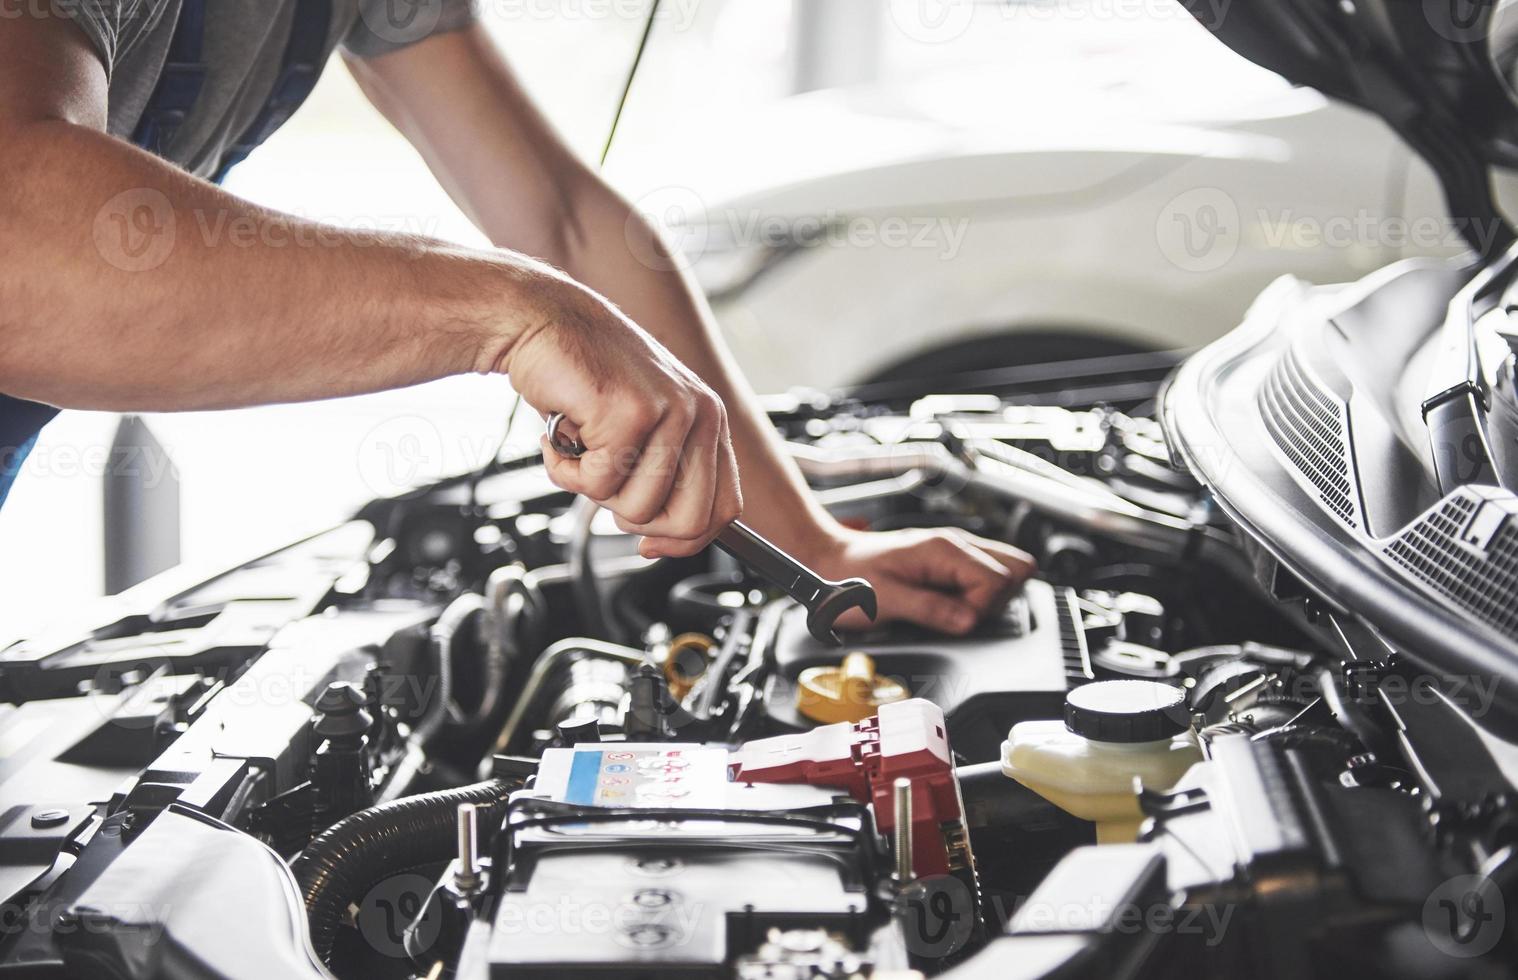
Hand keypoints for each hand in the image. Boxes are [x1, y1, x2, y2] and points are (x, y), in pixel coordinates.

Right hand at [504, 280, 741, 557]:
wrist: (540, 321)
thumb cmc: (584, 376)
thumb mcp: (641, 426)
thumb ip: (663, 473)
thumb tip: (662, 540)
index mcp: (709, 419)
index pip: (724, 508)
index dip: (685, 539)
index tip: (649, 543)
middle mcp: (700, 414)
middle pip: (689, 521)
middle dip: (636, 521)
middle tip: (604, 484)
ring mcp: (669, 412)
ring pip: (638, 509)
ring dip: (592, 489)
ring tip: (579, 446)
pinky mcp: (630, 414)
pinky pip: (598, 484)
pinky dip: (564, 470)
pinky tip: (559, 432)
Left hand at [803, 526, 1035, 634]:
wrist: (827, 561)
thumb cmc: (847, 578)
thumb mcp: (885, 600)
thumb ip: (929, 610)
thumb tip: (968, 622)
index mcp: (943, 550)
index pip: (998, 580)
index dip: (982, 609)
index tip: (955, 621)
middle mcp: (955, 544)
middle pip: (1015, 571)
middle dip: (995, 602)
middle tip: (958, 615)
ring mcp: (954, 551)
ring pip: (1007, 570)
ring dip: (989, 598)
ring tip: (953, 610)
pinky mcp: (950, 562)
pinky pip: (985, 574)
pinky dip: (979, 594)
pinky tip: (952, 604)